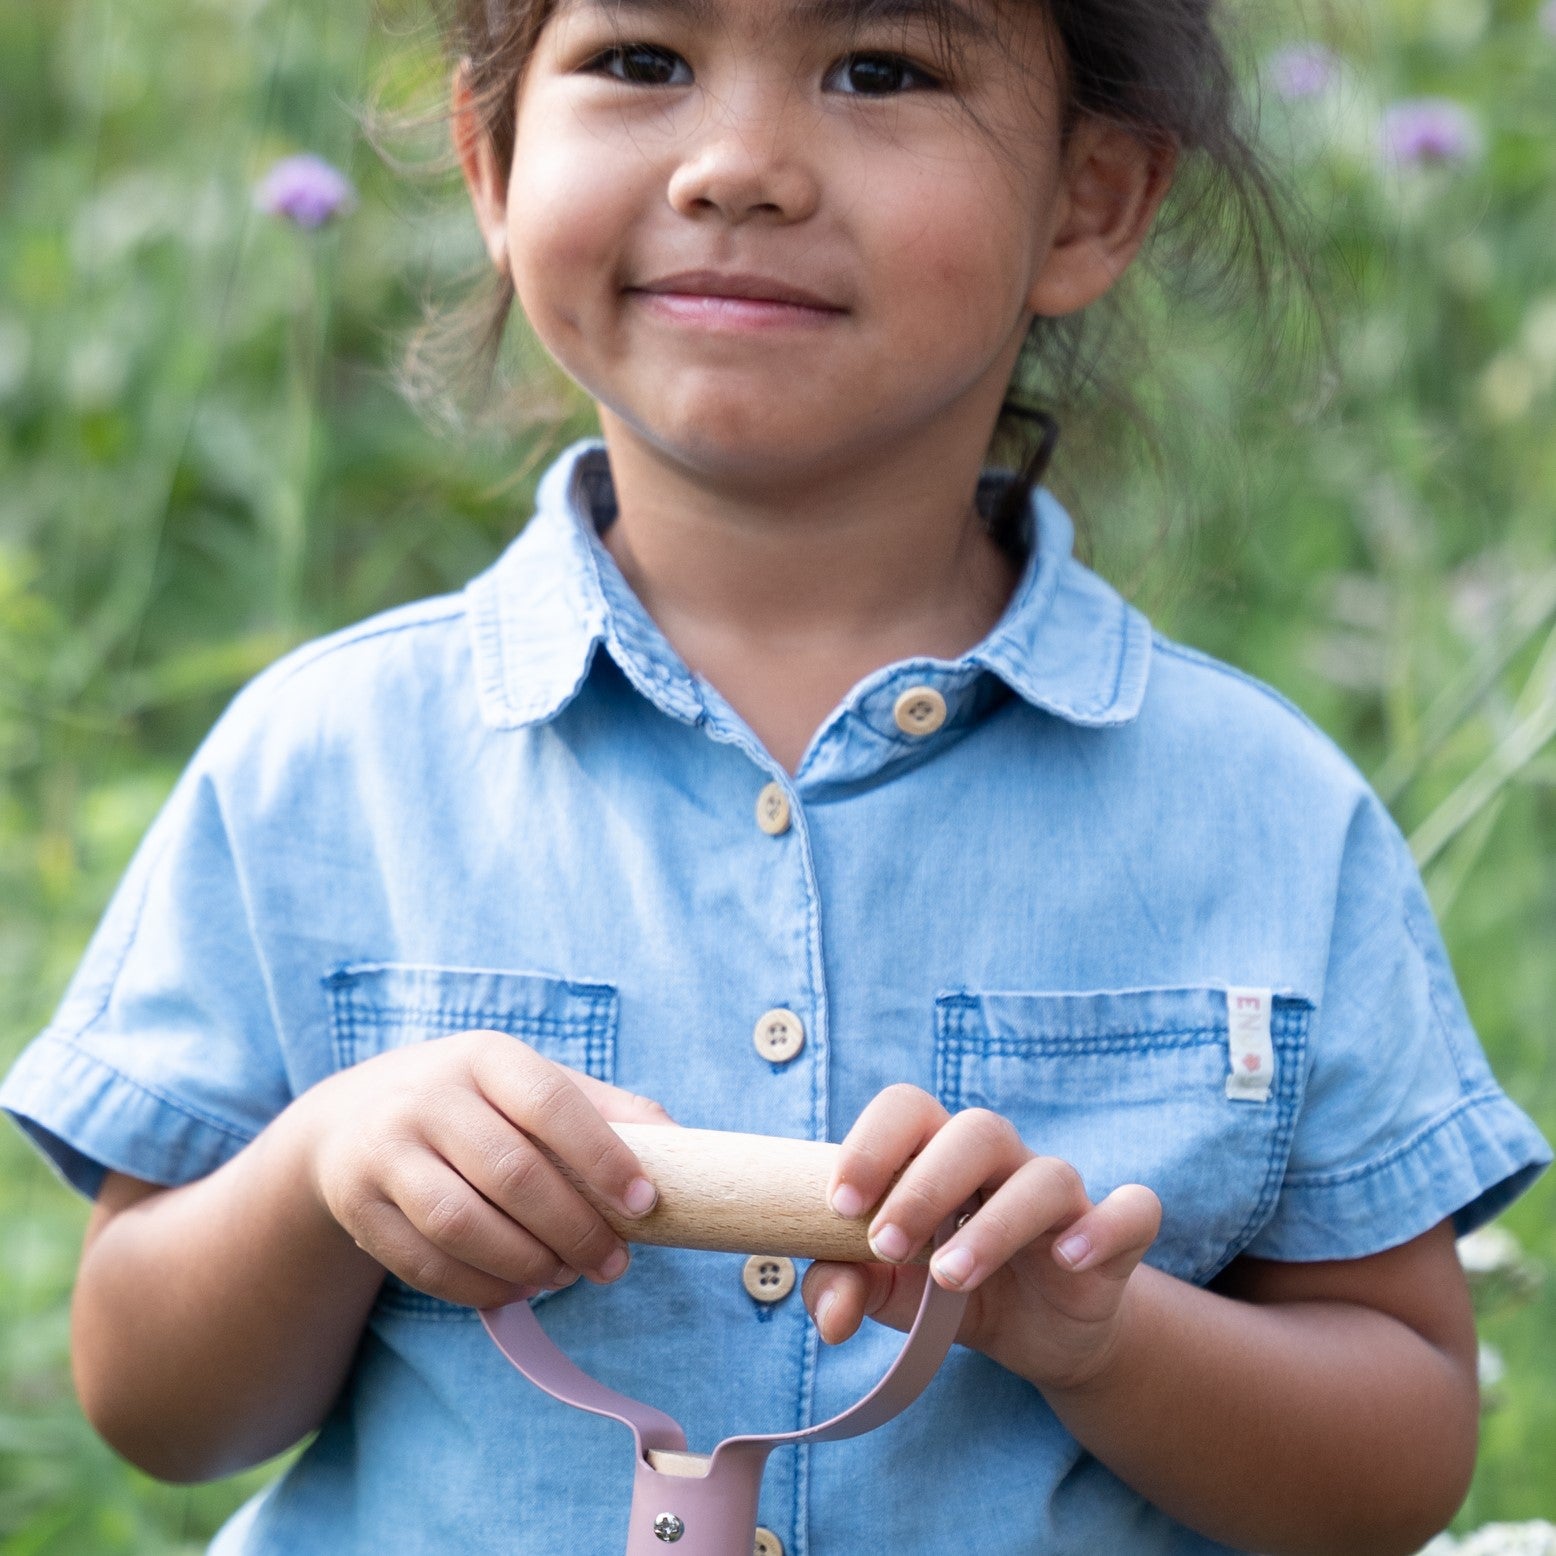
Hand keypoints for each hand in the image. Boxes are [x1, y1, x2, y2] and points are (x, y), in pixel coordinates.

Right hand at [301, 1029, 675, 1307]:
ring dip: (525, 1263)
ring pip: (461, 1223)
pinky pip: (423, 1261)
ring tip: (565, 1276)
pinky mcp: (357, 1205)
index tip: (644, 1203)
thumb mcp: (529, 1084)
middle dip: (573, 1229)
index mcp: (485, 1057)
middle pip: (511, 1173)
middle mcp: (428, 1097)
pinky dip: (478, 1286)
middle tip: (614, 1263)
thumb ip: (603, 1110)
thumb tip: (680, 1143)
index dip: (602, 1156)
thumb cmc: (472, 1104)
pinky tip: (516, 1290)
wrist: (351, 1118)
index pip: (550, 1103)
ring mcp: (385, 1150)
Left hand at [801, 1084, 1160, 1391]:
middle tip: (885, 1246)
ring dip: (995, 1225)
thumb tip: (831, 1316)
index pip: (908, 1108)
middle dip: (924, 1186)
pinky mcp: (1114, 1237)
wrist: (1036, 1335)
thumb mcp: (889, 1292)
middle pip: (975, 1131)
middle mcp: (1002, 1160)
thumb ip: (844, 1287)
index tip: (839, 1204)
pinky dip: (1104, 1226)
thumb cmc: (947, 1289)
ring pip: (1045, 1176)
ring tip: (950, 1278)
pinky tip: (1068, 1258)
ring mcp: (1061, 1196)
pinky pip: (1133, 1210)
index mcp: (938, 1152)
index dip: (872, 1144)